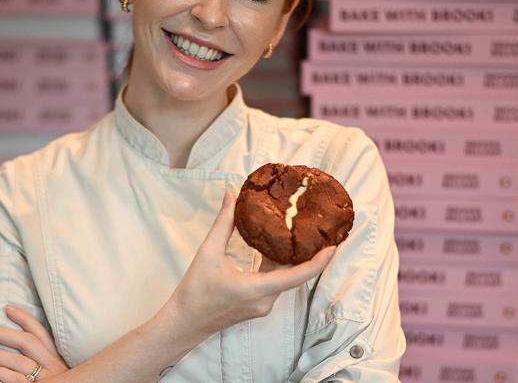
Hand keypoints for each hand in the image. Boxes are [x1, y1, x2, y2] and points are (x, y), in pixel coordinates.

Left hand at [0, 305, 68, 381]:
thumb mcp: (57, 373)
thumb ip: (43, 362)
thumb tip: (22, 351)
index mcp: (56, 358)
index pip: (40, 332)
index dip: (24, 318)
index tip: (7, 308)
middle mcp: (51, 365)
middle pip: (25, 341)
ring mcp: (42, 379)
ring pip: (14, 360)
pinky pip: (12, 379)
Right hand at [166, 191, 335, 338]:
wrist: (185, 322)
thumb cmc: (195, 291)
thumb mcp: (208, 252)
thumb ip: (223, 223)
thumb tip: (232, 195)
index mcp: (257, 290)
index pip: (297, 276)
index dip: (318, 262)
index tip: (333, 246)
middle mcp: (265, 300)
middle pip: (295, 275)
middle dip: (309, 255)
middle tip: (316, 231)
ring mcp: (262, 304)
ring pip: (285, 278)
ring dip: (292, 259)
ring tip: (300, 235)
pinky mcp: (256, 304)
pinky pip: (275, 282)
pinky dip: (278, 265)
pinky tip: (275, 247)